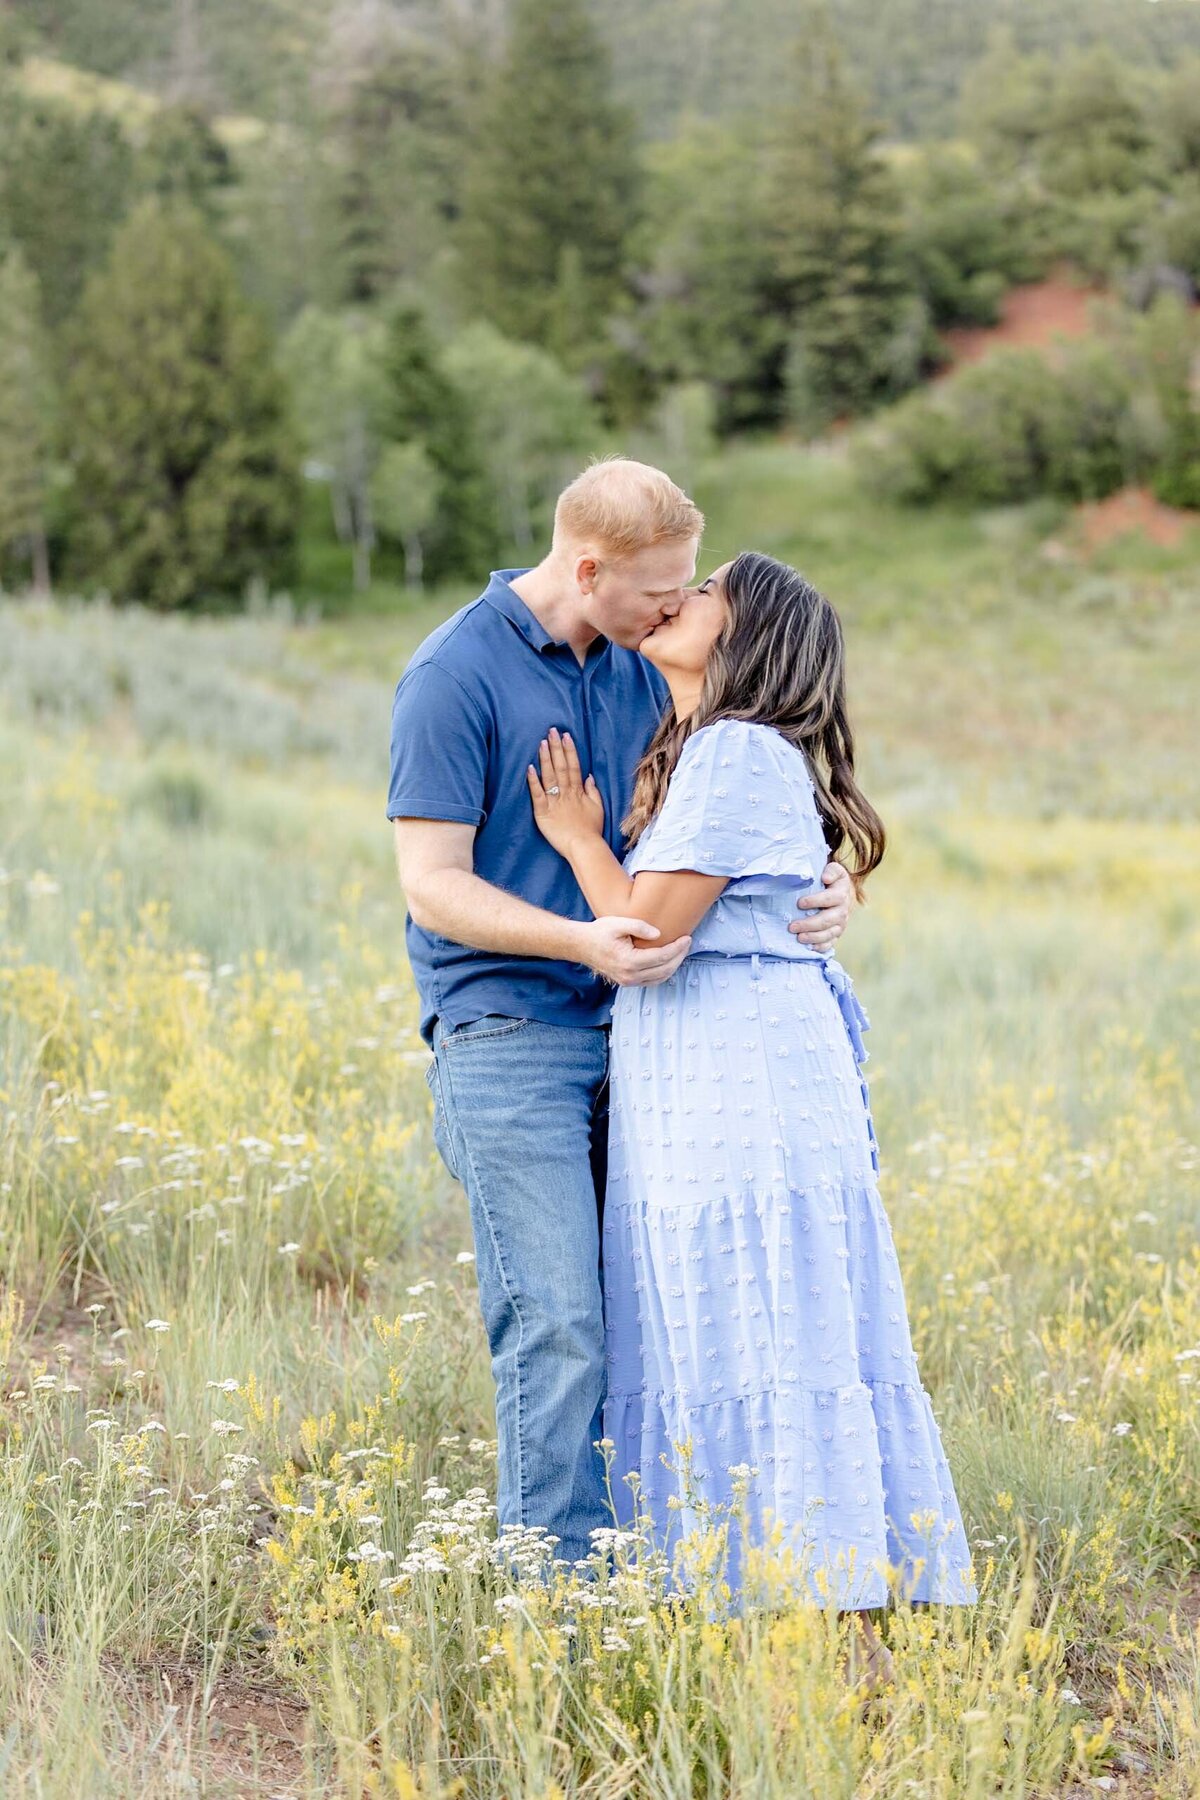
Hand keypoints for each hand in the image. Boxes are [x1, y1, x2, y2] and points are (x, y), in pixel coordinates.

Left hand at [527, 727, 604, 856]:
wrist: (584, 847)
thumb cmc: (591, 830)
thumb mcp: (597, 808)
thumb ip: (593, 791)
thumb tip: (589, 777)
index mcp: (578, 792)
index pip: (573, 766)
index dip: (569, 750)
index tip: (566, 736)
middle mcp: (566, 793)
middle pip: (561, 767)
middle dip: (556, 748)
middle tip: (551, 731)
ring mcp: (554, 802)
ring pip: (549, 776)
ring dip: (545, 759)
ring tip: (542, 743)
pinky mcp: (543, 812)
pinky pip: (537, 794)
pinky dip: (533, 782)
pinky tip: (529, 768)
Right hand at [575, 916, 691, 986]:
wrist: (581, 945)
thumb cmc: (599, 932)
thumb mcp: (617, 923)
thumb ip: (639, 926)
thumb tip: (658, 934)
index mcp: (629, 961)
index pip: (661, 957)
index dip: (677, 948)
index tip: (687, 938)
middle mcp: (630, 975)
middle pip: (664, 969)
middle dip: (679, 956)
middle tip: (687, 943)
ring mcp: (628, 981)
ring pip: (660, 978)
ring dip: (673, 966)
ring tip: (681, 951)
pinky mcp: (627, 982)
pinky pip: (652, 981)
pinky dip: (663, 972)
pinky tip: (668, 961)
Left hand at [788, 859, 853, 952]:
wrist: (841, 892)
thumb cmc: (831, 880)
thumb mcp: (833, 870)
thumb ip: (831, 870)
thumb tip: (825, 877)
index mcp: (842, 893)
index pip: (831, 898)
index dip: (816, 901)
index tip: (800, 903)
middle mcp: (843, 910)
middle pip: (828, 919)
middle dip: (810, 924)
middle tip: (792, 926)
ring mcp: (841, 924)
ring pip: (829, 934)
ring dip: (813, 937)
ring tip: (799, 938)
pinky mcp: (836, 934)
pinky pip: (830, 943)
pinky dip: (820, 947)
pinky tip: (808, 947)